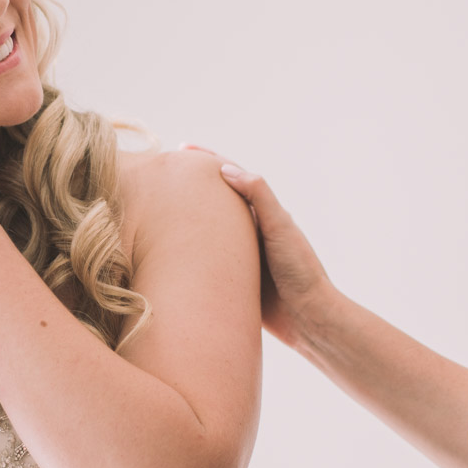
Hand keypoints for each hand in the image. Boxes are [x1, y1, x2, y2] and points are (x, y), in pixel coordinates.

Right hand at [183, 145, 334, 349]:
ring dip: (187, 221)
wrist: (308, 319)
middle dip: (193, 189)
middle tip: (164, 176)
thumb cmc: (300, 270)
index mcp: (264, 214)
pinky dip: (190, 255)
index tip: (183, 149)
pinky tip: (170, 255)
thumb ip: (258, 195)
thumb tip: (226, 169)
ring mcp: (242, 256)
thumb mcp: (280, 226)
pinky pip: (208, 263)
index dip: (209, 161)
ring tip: (159, 210)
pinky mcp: (235, 281)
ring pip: (209, 233)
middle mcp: (252, 232)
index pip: (233, 178)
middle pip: (217, 203)